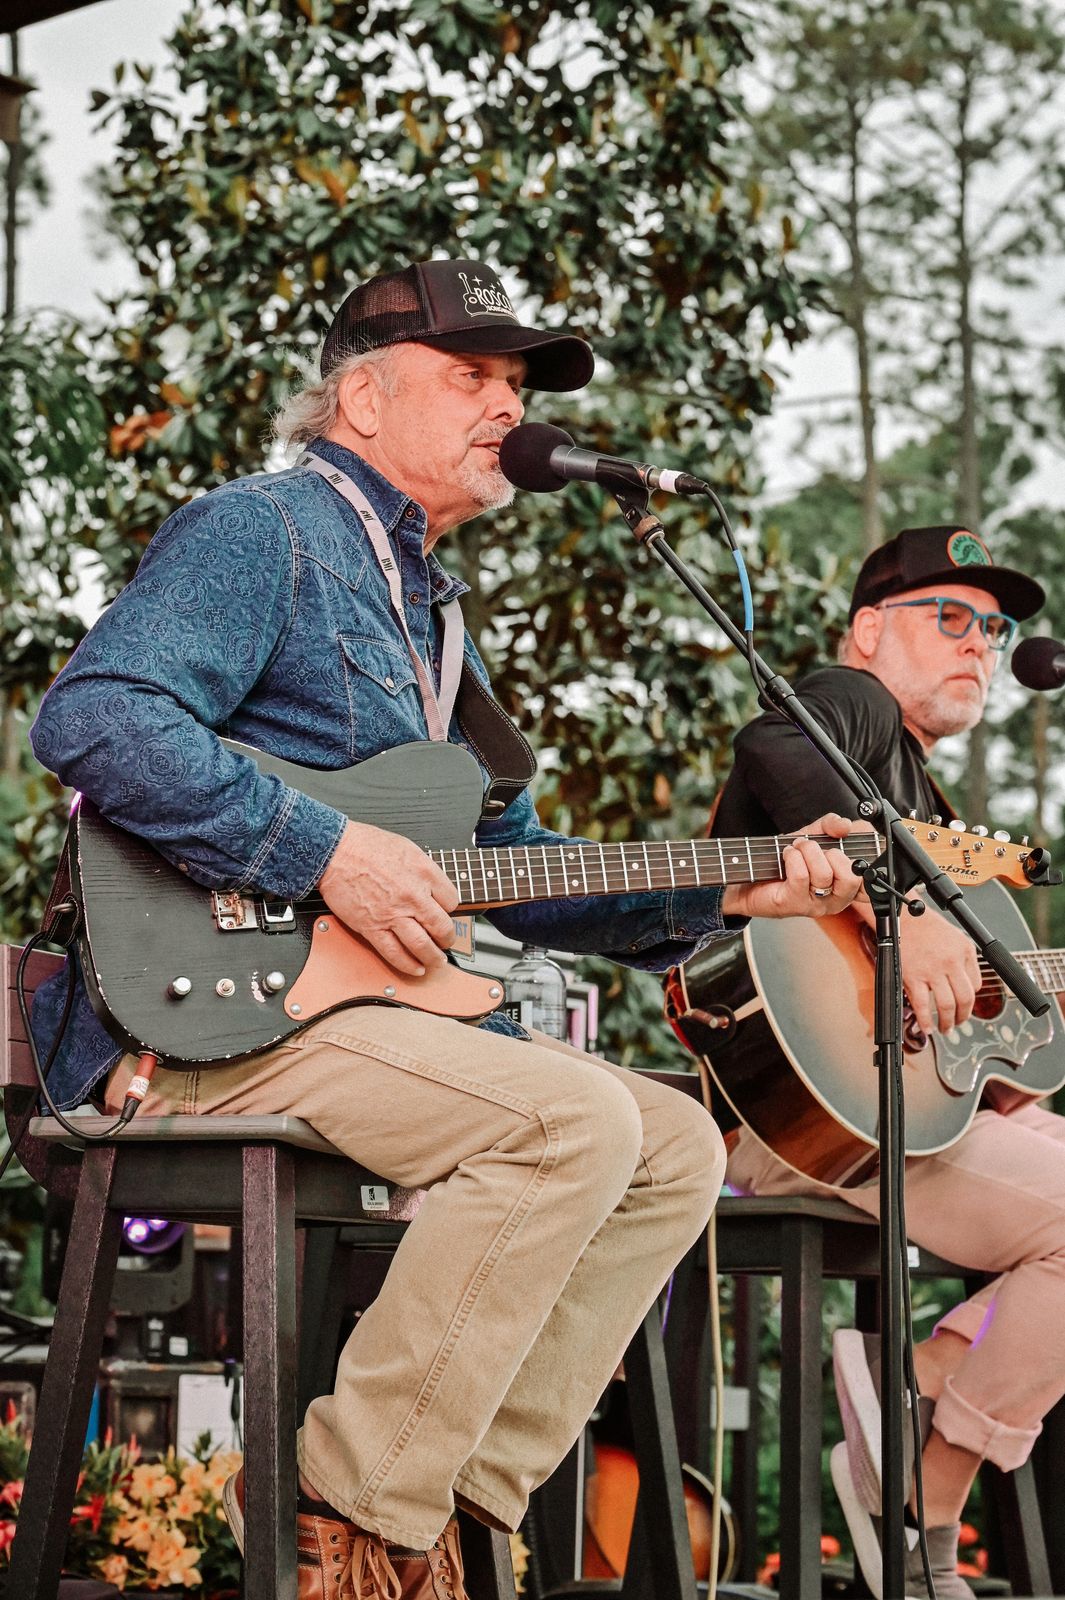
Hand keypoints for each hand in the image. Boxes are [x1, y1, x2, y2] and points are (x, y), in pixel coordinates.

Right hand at [318, 821, 458, 976]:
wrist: (335, 852)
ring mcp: (393, 914)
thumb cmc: (365, 846)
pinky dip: (408, 964)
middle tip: (446, 942)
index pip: (451, 901)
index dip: (450, 909)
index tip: (445, 913)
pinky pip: (394, 953)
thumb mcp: (407, 848)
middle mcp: (413, 896)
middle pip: (442, 927)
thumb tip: (432, 885)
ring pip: (422, 945)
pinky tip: (416, 968)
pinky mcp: (372, 928)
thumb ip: (423, 870)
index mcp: (424, 873)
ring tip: (436, 962)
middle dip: (447, 938)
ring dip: (433, 957)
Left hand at [720, 813, 860, 920]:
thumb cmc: (786, 861)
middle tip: (813, 849)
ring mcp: (815, 905)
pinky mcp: (793, 904)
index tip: (847, 842)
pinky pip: (801, 876)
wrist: (750, 874)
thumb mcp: (813, 836)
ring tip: (795, 850)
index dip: (865, 858)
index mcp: (847, 886)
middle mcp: (835, 899)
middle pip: (851, 877)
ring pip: (824, 874)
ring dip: (806, 851)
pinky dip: (792, 858)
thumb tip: (845, 825)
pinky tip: (787, 856)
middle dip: (831, 853)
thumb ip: (832, 826)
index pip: (871, 880)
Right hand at [897, 903, 981, 1033]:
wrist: (904, 918)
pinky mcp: (913, 976)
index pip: (976, 984)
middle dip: (963, 1016)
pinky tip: (927, 1026)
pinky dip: (925, 1020)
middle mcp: (951, 962)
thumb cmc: (928, 927)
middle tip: (959, 1023)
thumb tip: (970, 984)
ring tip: (945, 1028)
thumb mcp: (957, 938)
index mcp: (964, 952)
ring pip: (946, 1005)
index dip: (970, 998)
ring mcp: (932, 971)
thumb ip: (966, 960)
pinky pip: (922, 1004)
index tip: (964, 1006)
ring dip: (947, 1022)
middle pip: (965, 999)